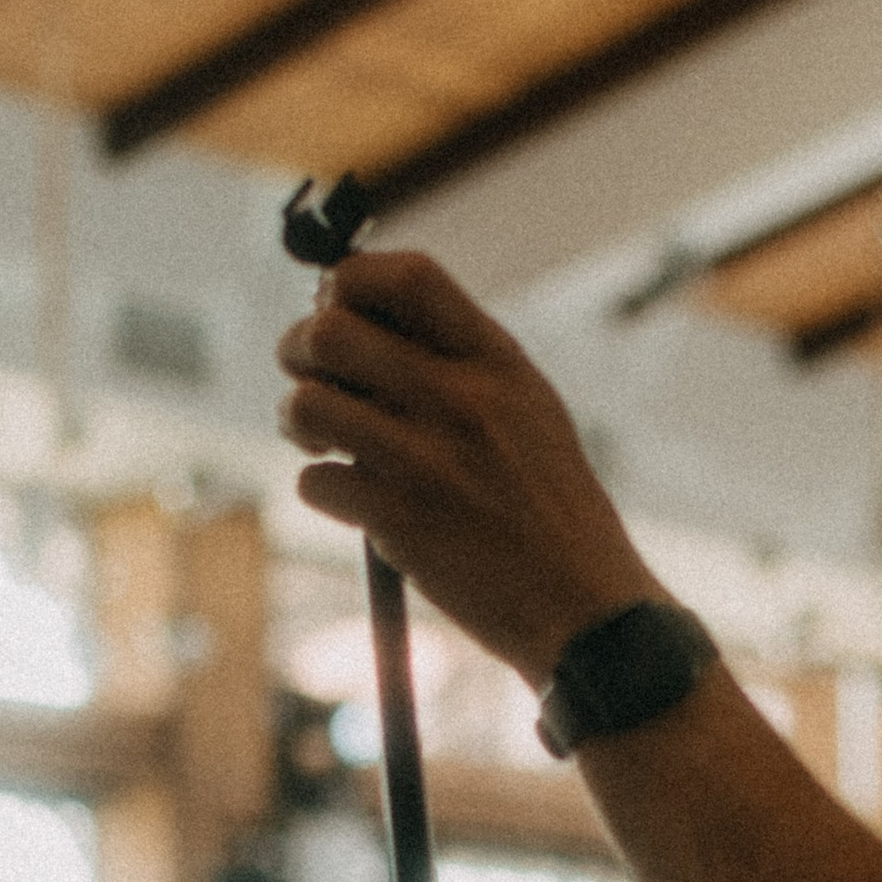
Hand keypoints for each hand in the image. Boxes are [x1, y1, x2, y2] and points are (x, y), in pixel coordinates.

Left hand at [278, 250, 654, 680]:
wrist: (583, 605)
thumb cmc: (546, 506)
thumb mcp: (528, 409)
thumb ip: (458, 360)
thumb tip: (349, 313)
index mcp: (498, 361)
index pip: (407, 275)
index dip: (349, 278)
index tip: (336, 304)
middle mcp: (463, 399)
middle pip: (330, 331)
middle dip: (299, 349)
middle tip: (312, 377)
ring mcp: (429, 461)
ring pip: (305, 404)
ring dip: (297, 421)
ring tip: (322, 441)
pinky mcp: (400, 522)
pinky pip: (315, 483)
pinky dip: (324, 492)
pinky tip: (359, 505)